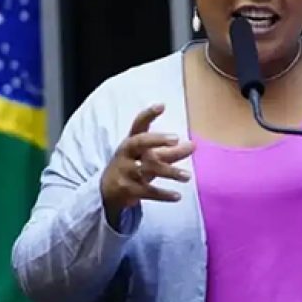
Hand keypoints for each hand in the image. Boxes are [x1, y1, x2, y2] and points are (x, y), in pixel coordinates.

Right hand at [100, 104, 194, 225]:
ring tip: (187, 176)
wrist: (107, 192)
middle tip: (175, 138)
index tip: (161, 105)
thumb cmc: (133, 167)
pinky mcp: (127, 189)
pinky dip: (162, 194)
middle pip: (139, 142)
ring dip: (169, 172)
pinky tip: (177, 196)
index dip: (148, 114)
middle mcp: (126, 154)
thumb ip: (171, 152)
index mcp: (131, 142)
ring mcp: (125, 171)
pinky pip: (147, 192)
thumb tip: (194, 145)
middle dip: (156, 139)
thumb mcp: (149, 157)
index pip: (138, 125)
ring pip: (147, 169)